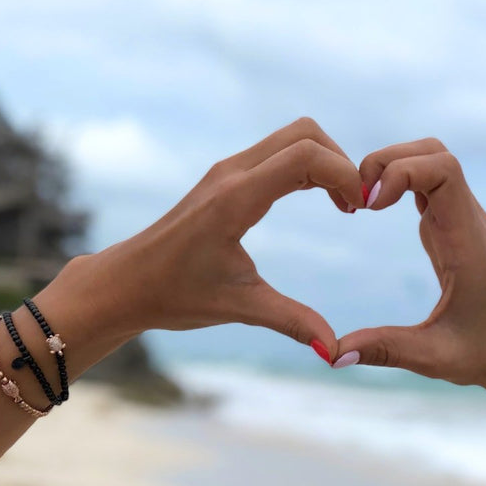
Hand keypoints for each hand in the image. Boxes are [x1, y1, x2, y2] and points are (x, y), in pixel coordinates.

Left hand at [84, 118, 364, 357]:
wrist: (127, 283)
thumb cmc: (175, 294)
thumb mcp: (241, 307)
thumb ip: (294, 322)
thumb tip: (336, 352)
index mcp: (236, 199)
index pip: (306, 156)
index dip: (344, 175)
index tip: (358, 211)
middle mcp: (232, 174)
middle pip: (305, 134)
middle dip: (341, 163)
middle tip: (355, 207)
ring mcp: (227, 171)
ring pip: (292, 138)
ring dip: (325, 163)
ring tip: (342, 206)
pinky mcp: (225, 179)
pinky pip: (277, 153)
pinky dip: (307, 167)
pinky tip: (318, 201)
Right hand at [335, 138, 485, 397]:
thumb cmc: (484, 355)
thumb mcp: (433, 358)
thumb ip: (384, 349)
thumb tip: (332, 354)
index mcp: (468, 244)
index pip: (444, 170)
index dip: (401, 171)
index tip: (369, 206)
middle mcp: (468, 223)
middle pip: (434, 153)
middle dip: (389, 160)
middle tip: (354, 199)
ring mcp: (461, 222)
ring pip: (430, 163)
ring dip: (391, 168)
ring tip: (359, 203)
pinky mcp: (451, 229)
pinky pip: (426, 186)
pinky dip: (396, 183)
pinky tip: (373, 209)